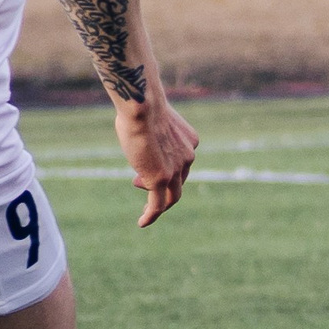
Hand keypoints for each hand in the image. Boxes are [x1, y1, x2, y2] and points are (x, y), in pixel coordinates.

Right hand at [114, 96, 197, 226]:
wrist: (142, 105)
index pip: (181, 163)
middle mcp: (187, 157)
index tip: (145, 167)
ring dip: (157, 204)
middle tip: (139, 184)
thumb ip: (151, 131)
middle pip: (179, 182)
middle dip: (161, 186)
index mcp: (189, 141)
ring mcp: (175, 170)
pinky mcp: (160, 180)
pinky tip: (142, 222)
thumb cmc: (141, 105)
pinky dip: (151, 215)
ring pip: (171, 197)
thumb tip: (139, 137)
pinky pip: (157, 205)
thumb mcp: (152, 119)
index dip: (165, 168)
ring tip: (145, 210)